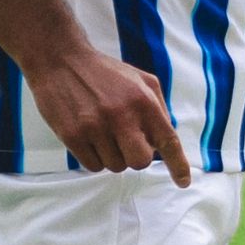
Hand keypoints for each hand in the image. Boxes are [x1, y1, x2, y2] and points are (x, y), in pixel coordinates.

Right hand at [27, 43, 191, 186]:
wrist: (61, 61)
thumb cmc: (105, 73)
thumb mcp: (141, 81)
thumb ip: (158, 109)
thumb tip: (163, 142)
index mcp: (144, 102)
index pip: (167, 141)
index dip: (178, 165)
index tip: (183, 182)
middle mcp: (122, 116)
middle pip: (140, 162)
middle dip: (136, 157)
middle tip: (125, 142)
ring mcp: (95, 127)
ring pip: (115, 166)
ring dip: (113, 156)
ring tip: (103, 133)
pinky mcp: (72, 135)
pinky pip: (93, 166)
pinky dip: (94, 158)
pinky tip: (89, 138)